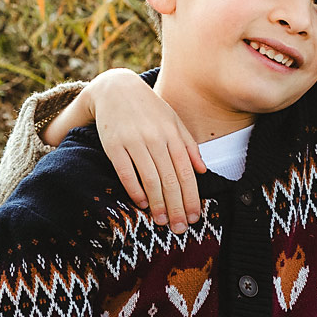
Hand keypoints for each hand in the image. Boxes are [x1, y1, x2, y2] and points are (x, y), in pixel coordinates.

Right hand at [51, 69, 205, 231]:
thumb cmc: (148, 108)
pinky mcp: (114, 145)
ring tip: (163, 222)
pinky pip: (126, 172)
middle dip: (177, 207)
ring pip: (150, 179)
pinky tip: (141, 204)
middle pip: (170, 180)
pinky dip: (135, 190)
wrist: (115, 88)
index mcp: (172, 135)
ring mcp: (134, 141)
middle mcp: (155, 139)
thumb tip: (203, 171)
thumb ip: (189, 145)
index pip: (186, 172)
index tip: (195, 217)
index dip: (192, 197)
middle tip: (180, 228)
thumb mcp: (173, 120)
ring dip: (158, 204)